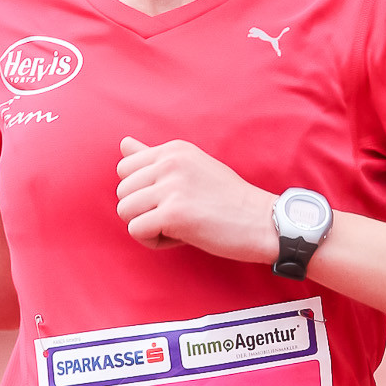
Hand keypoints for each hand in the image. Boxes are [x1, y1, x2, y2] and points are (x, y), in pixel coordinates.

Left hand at [115, 136, 276, 261]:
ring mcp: (172, 187)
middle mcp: (170, 162)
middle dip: (143, 211)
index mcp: (174, 149)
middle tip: (178, 216)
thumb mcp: (192, 168)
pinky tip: (180, 238)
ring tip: (178, 227)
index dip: (143, 192)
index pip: (125, 168)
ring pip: (125, 212)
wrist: (263, 221)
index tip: (172, 200)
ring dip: (147, 227)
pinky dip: (153, 241)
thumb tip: (123, 144)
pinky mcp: (174, 214)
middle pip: (122, 192)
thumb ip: (154, 158)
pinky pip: (136, 231)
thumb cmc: (228, 200)